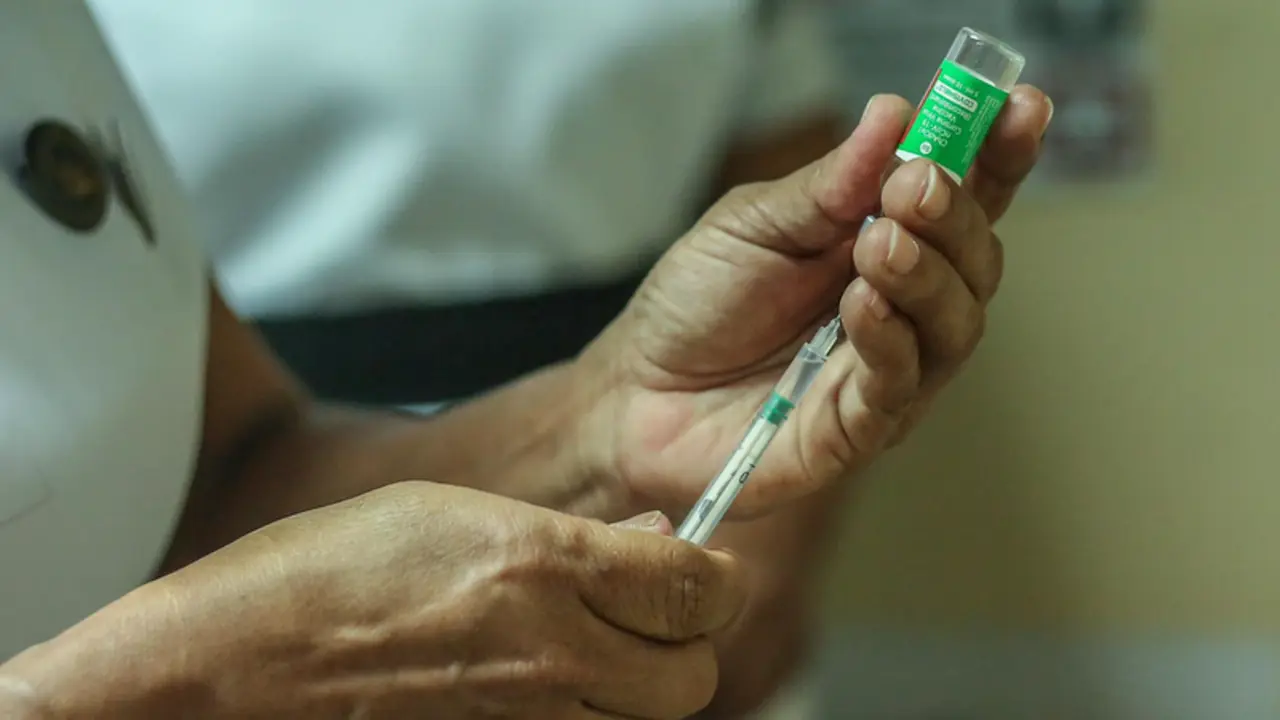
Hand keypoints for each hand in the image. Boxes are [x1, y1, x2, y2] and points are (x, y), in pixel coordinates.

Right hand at [43, 483, 745, 718]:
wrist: (235, 665)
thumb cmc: (328, 571)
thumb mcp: (454, 511)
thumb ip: (570, 535)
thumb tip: (656, 539)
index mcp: (540, 567)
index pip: (697, 586)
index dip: (713, 576)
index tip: (701, 569)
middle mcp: (548, 655)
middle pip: (692, 677)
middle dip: (685, 643)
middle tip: (649, 616)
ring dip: (637, 687)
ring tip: (586, 651)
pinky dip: (583, 716)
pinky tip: (542, 685)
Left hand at [578, 88, 1052, 516]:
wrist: (638, 390)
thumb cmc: (697, 302)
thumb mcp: (754, 223)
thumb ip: (828, 184)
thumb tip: (895, 115)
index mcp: (882, 241)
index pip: (963, 196)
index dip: (999, 154)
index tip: (1022, 107)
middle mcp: (903, 304)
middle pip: (975, 259)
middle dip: (957, 215)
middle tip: (915, 187)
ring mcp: (889, 368)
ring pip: (955, 323)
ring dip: (927, 274)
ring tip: (880, 241)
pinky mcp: (861, 426)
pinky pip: (901, 384)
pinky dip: (891, 339)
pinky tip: (863, 305)